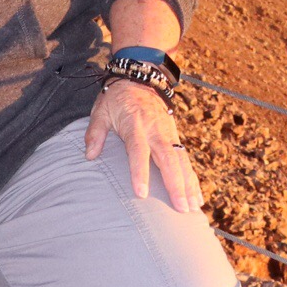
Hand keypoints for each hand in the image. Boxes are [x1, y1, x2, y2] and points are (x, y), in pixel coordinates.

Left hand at [85, 79, 201, 212]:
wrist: (140, 78)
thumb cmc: (117, 98)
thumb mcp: (100, 111)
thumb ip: (95, 133)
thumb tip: (89, 155)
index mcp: (135, 125)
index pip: (139, 151)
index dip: (140, 173)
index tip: (142, 194)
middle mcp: (156, 130)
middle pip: (169, 160)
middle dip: (176, 185)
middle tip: (180, 208)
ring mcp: (169, 133)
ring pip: (182, 161)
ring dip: (188, 185)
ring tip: (193, 208)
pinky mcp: (175, 136)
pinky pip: (186, 160)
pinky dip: (192, 179)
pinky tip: (197, 197)